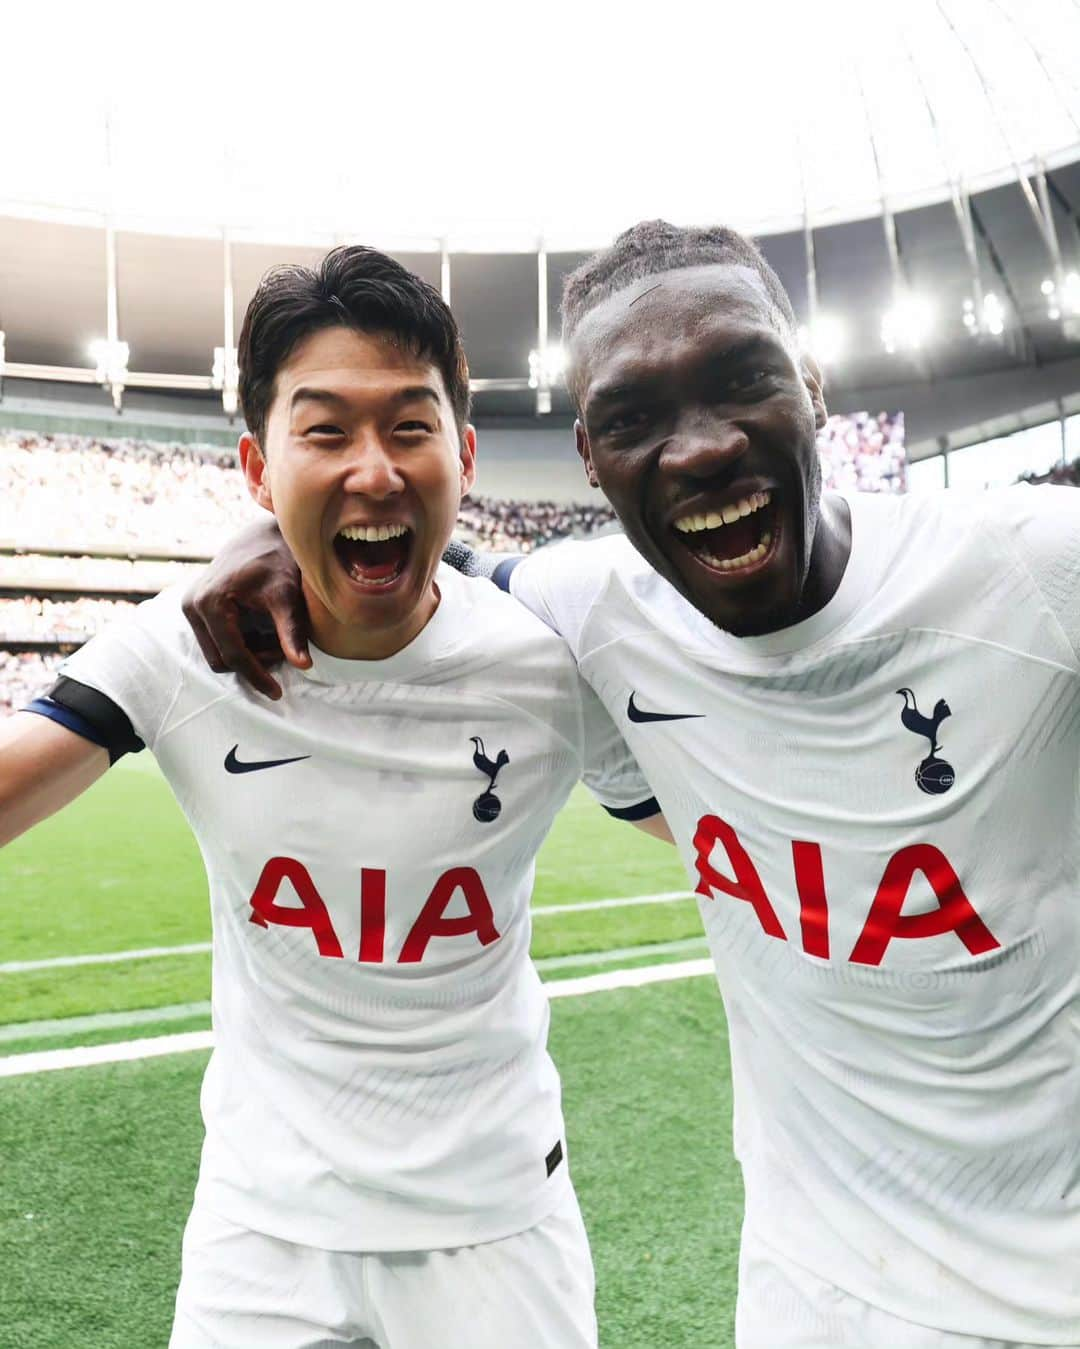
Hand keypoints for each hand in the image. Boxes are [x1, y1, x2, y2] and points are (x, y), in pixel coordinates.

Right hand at [182, 517, 309, 699]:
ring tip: (277, 638)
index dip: (256, 676)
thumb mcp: (287, 596)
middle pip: (221, 659)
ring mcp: (190, 606)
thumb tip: (304, 666)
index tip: (277, 693)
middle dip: (253, 663)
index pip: (233, 655)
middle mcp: (192, 604)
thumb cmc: (278, 561)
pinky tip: (264, 630)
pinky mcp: (196, 607)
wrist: (263, 536)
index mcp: (210, 602)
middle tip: (284, 651)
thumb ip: (292, 631)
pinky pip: (216, 641)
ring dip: (248, 655)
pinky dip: (242, 644)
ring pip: (218, 653)